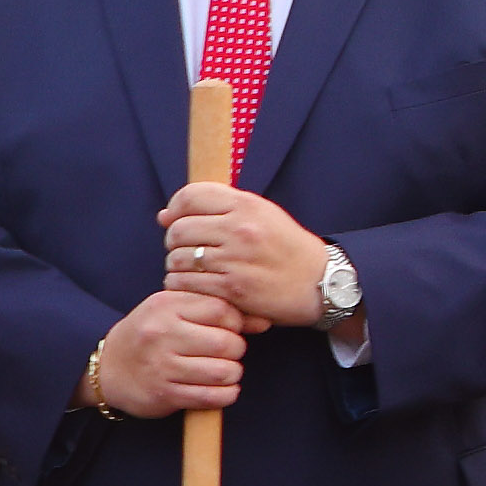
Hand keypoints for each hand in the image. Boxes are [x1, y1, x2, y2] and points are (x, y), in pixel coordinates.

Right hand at [91, 284, 247, 417]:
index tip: (229, 330)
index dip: (235, 322)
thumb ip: (216, 310)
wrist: (107, 367)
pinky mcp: (165, 394)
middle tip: (228, 353)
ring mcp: (162, 366)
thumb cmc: (149, 335)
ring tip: (224, 371)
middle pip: (227, 342)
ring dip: (233, 374)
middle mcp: (162, 334)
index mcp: (166, 306)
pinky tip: (220, 389)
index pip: (221, 310)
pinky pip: (212, 397)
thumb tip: (265, 321)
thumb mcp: (173, 310)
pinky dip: (226, 395)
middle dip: (237, 350)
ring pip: (224, 372)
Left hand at [156, 180, 332, 325]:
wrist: (319, 282)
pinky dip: (182, 285)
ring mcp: (236, 260)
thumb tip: (165, 215)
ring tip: (190, 268)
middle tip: (183, 249)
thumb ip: (219, 208)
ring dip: (176, 265)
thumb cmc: (286, 247)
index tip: (173, 219)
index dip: (175, 208)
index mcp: (247, 206)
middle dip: (174, 241)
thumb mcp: (262, 214)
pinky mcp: (233, 289)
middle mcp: (240, 230)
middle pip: (179, 230)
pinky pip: (187, 284)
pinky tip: (193, 284)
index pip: (191, 196)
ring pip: (178, 259)